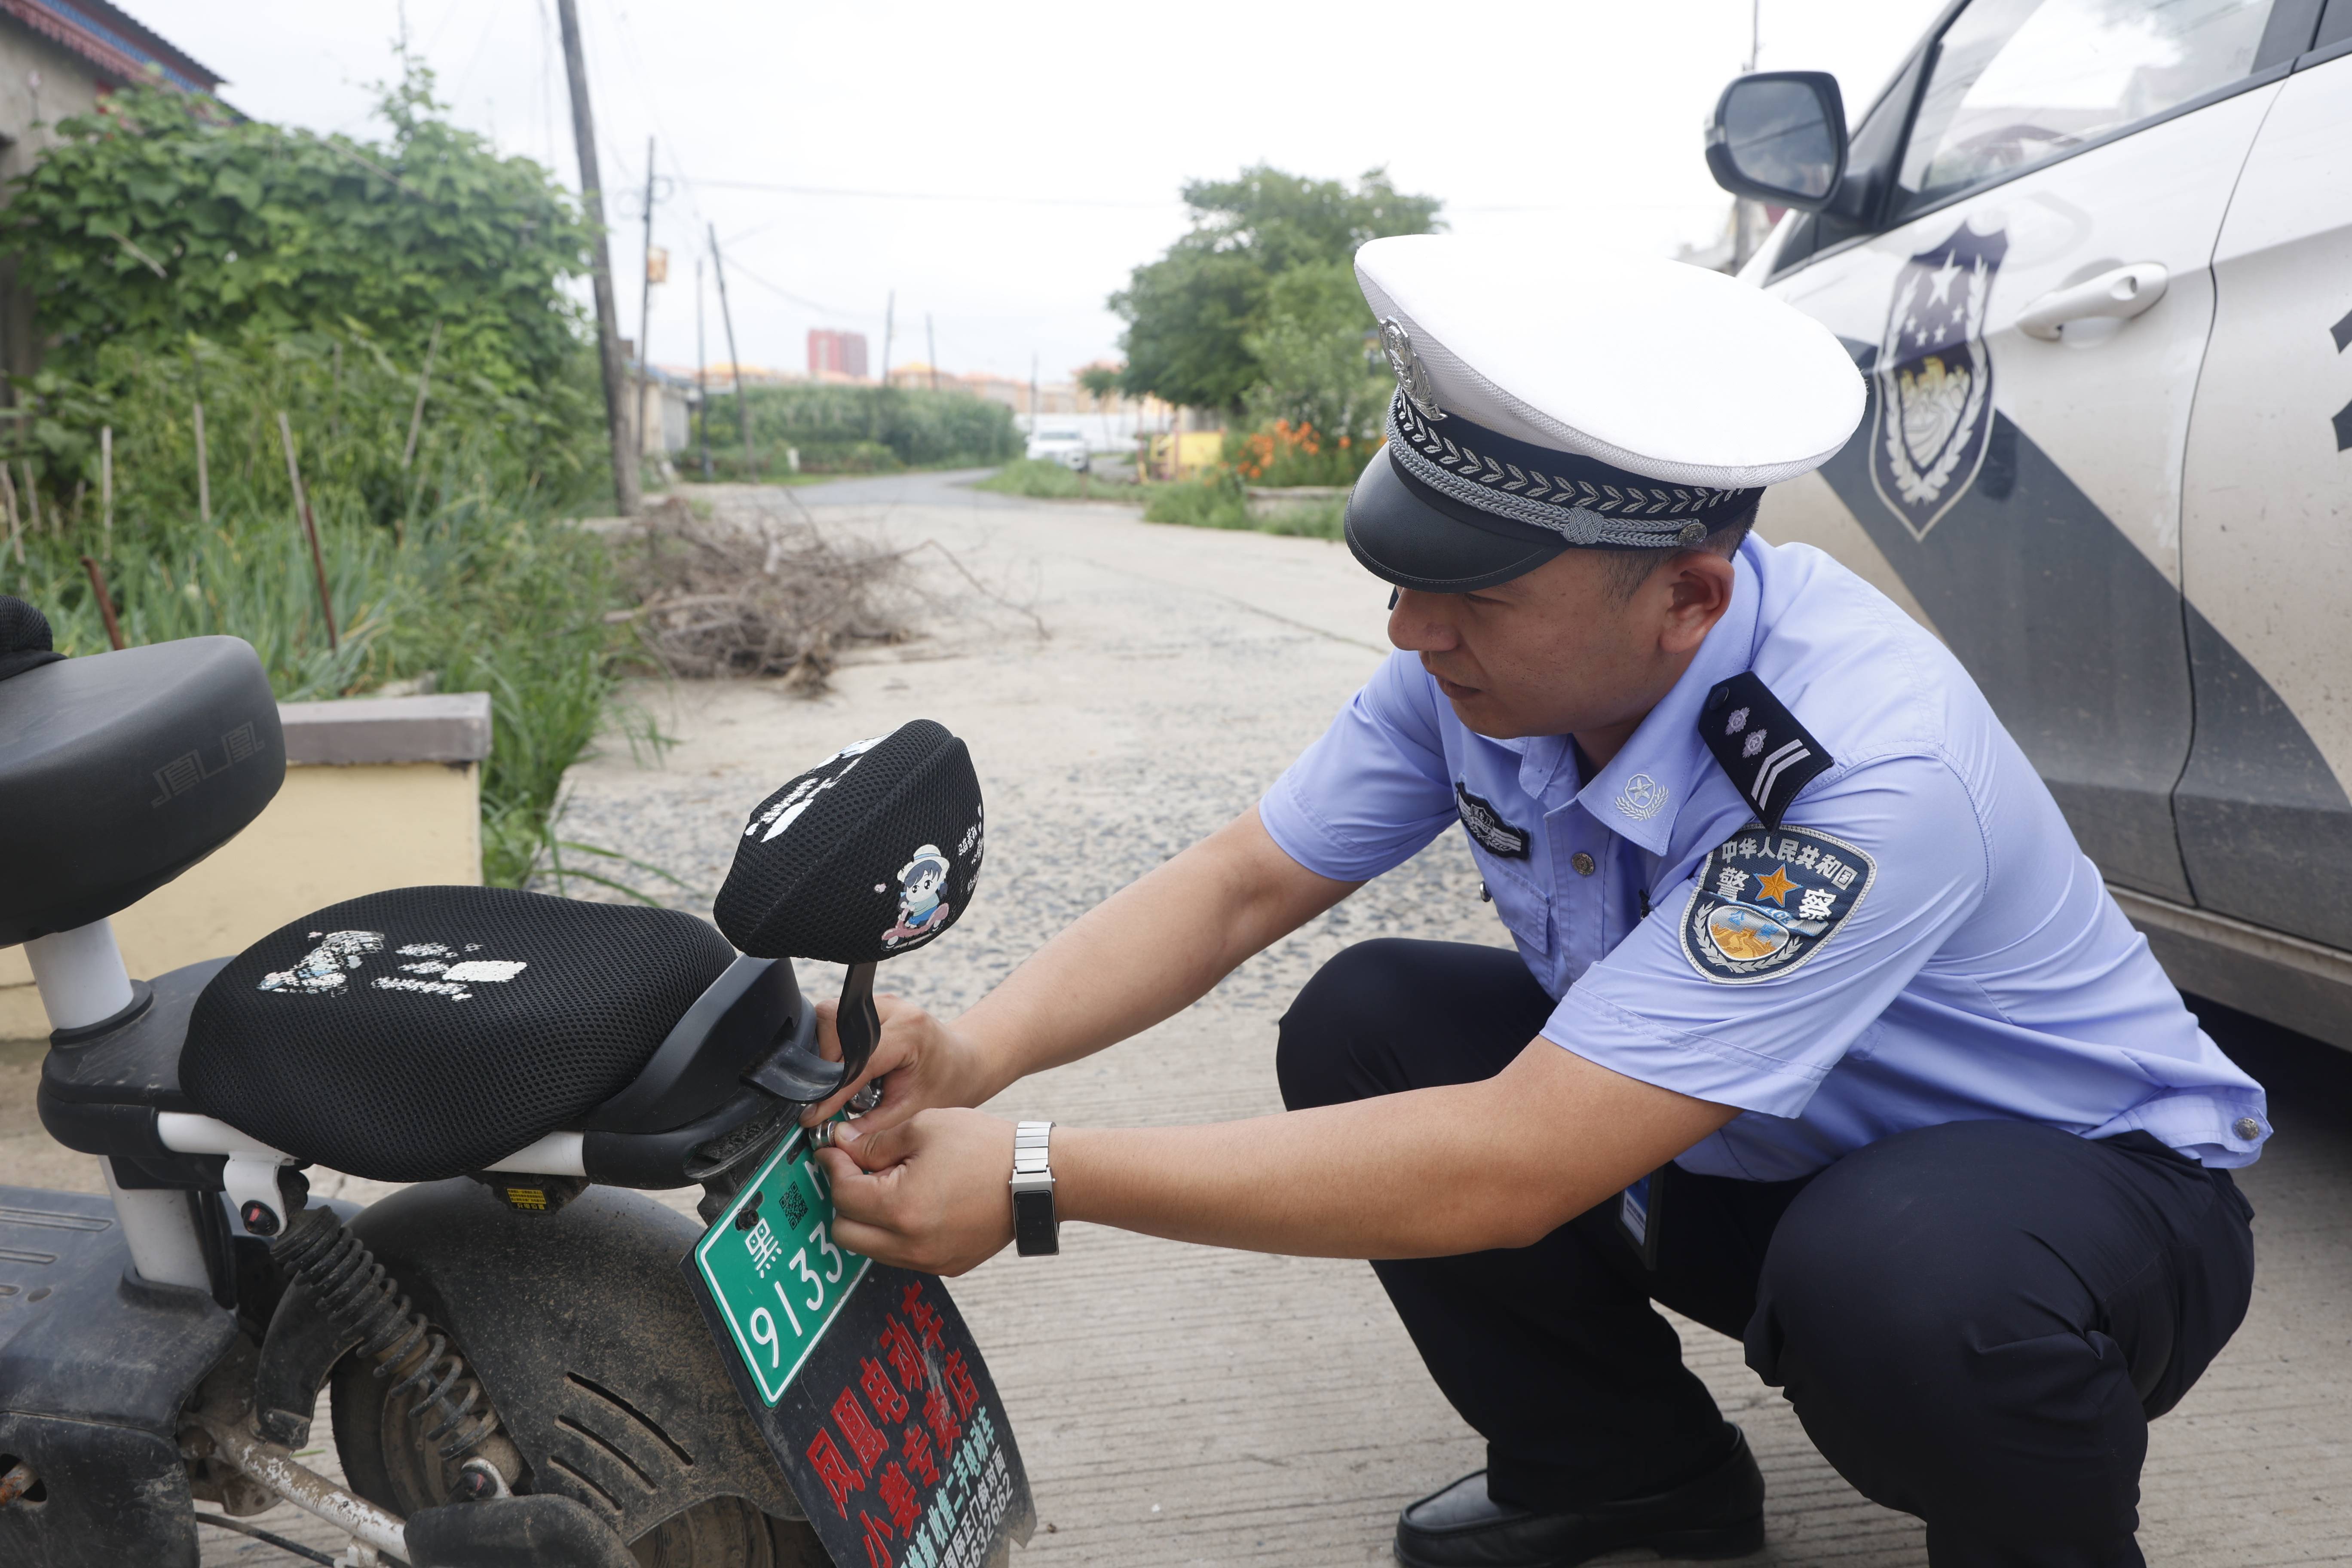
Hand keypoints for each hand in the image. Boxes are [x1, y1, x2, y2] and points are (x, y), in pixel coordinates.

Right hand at [801, 993, 997, 1131]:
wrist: (961, 1063)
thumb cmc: (943, 1085)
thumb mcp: (912, 1111)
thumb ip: (873, 1125)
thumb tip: (835, 1137)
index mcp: (909, 1032)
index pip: (857, 1060)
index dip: (831, 1091)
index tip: (813, 1115)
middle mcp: (893, 1009)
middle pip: (833, 1024)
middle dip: (823, 1063)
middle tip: (827, 1093)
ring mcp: (880, 1003)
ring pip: (829, 1016)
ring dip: (826, 1050)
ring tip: (838, 1079)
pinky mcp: (870, 1006)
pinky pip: (836, 1018)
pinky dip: (832, 1043)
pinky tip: (845, 1065)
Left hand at [816, 1111, 1016, 1275]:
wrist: (1038, 1178)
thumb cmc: (987, 1148)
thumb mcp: (925, 1127)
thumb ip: (876, 1142)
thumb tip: (842, 1146)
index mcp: (900, 1208)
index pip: (842, 1194)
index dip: (833, 1165)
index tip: (835, 1150)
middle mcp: (910, 1245)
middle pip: (844, 1232)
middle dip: (844, 1199)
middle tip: (860, 1170)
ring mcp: (929, 1260)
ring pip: (871, 1248)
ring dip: (869, 1218)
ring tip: (892, 1185)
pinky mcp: (947, 1266)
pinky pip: (902, 1255)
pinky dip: (897, 1232)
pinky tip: (917, 1203)